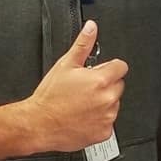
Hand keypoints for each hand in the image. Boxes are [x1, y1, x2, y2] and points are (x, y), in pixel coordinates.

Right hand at [27, 20, 127, 151]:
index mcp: (101, 80)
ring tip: (82, 103)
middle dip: (105, 84)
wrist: (39, 123)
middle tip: (85, 88)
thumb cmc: (50, 97)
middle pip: (118, 85)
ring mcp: (107, 117)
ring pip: (114, 104)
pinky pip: (108, 122)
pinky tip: (83, 116)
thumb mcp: (65, 65)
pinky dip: (99, 119)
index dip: (109, 67)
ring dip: (103, 102)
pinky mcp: (104, 132)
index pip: (121, 67)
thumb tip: (91, 28)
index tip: (99, 71)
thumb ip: (83, 44)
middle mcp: (108, 99)